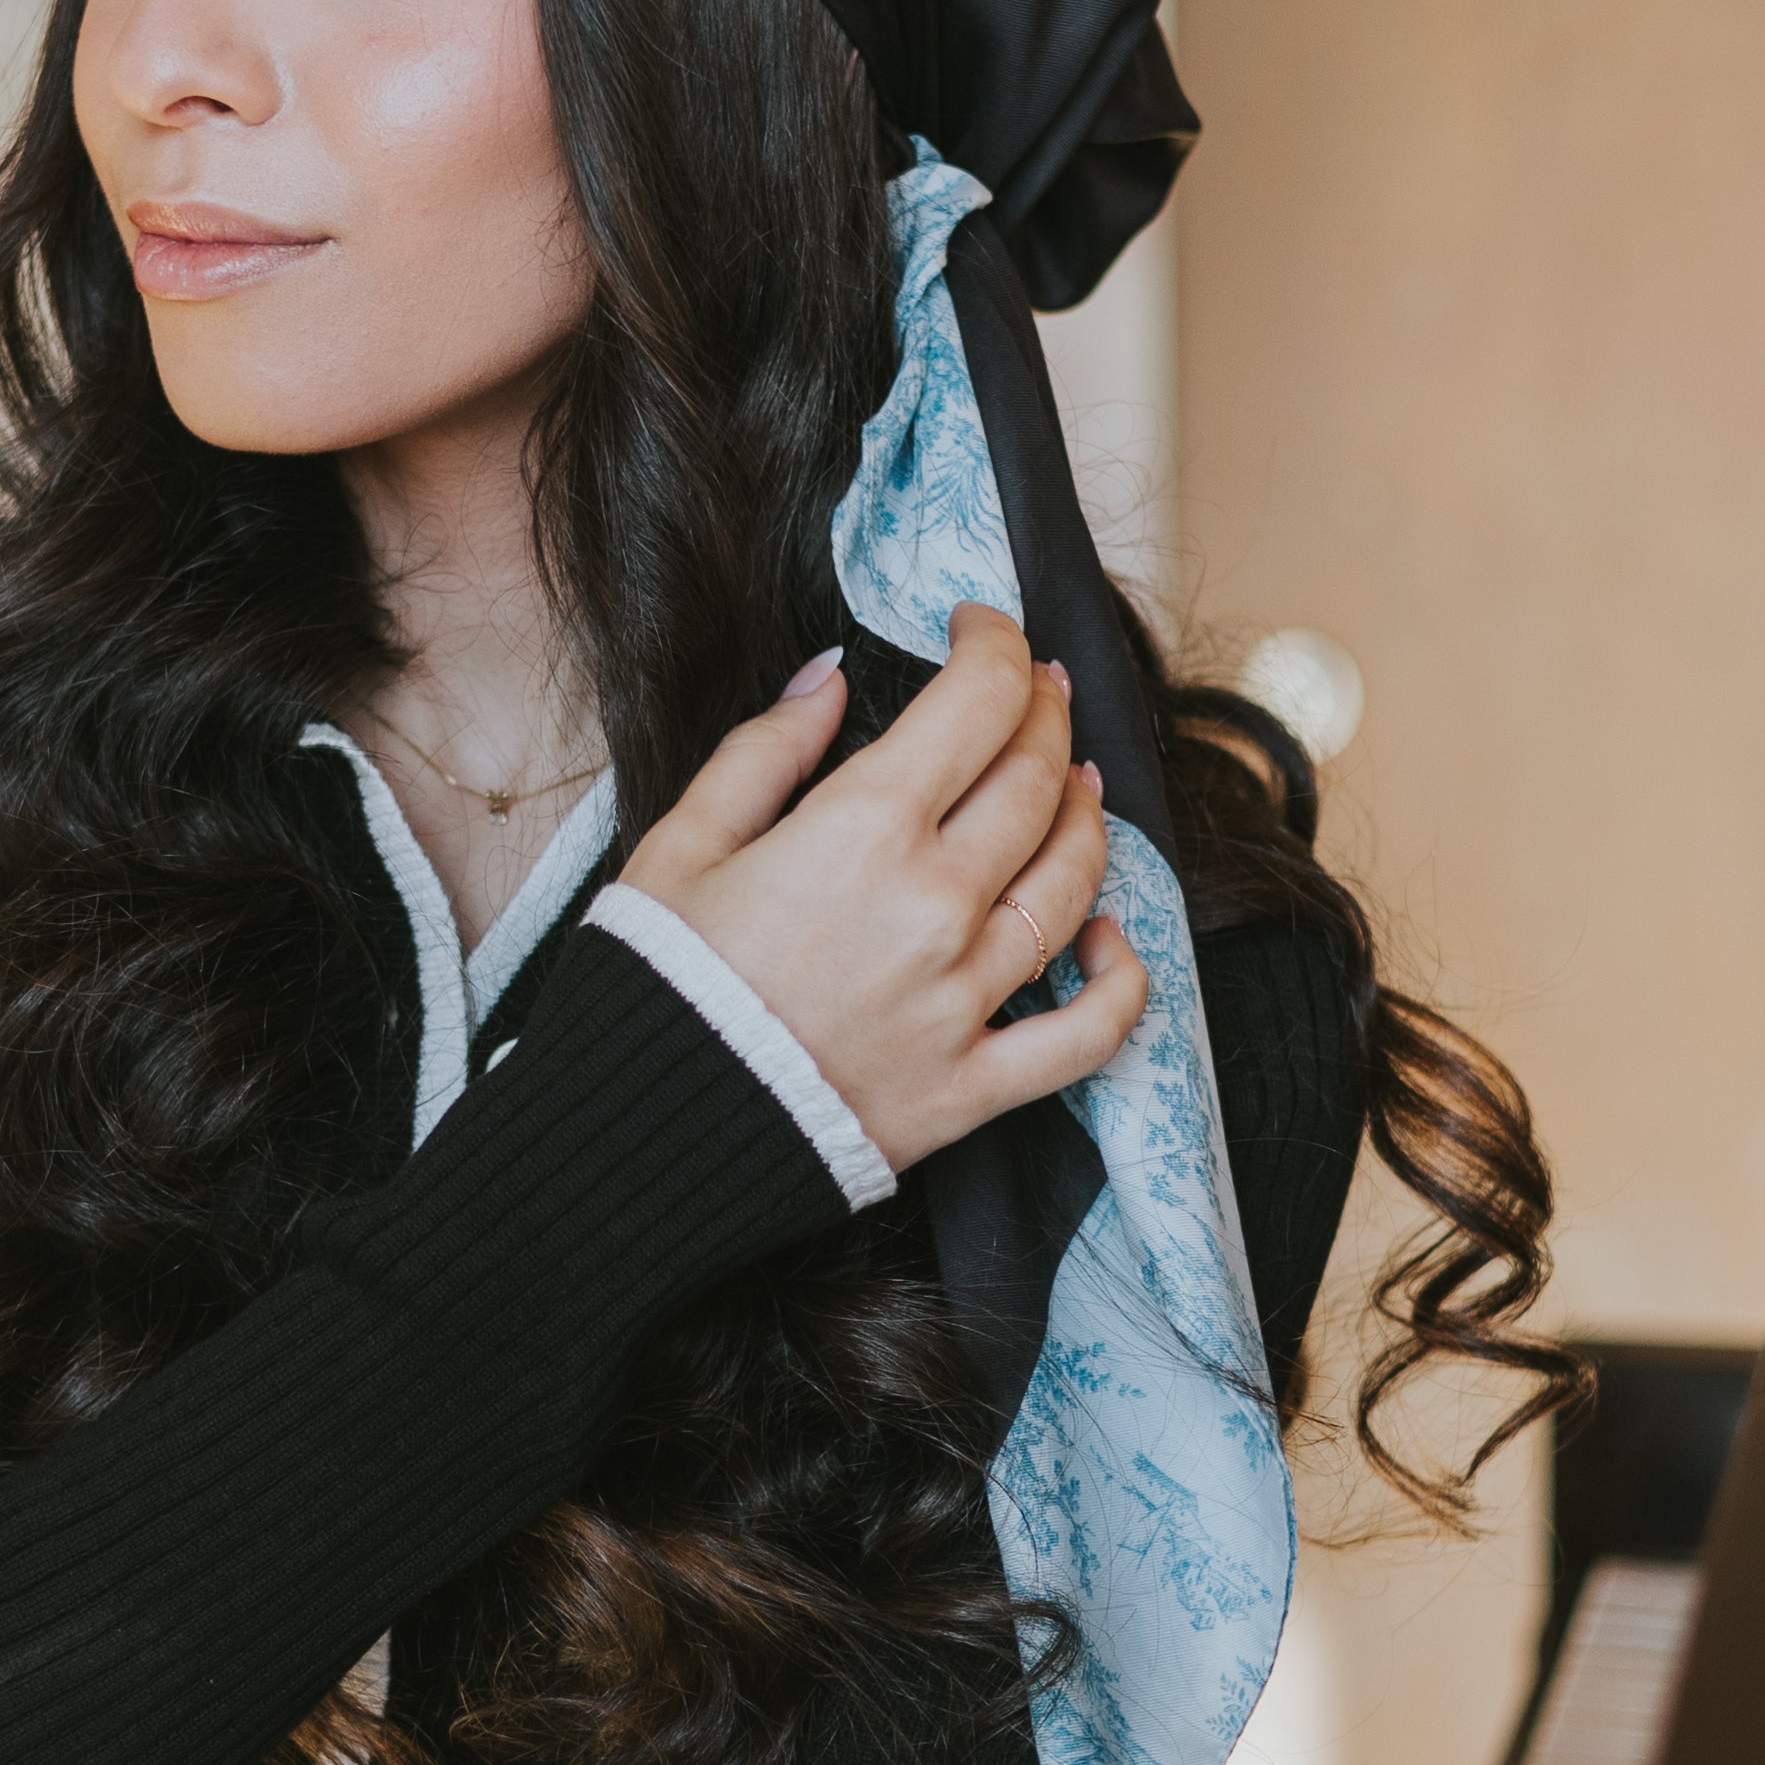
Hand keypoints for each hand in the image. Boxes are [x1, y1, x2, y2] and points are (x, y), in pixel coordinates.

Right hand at [619, 603, 1145, 1175]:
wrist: (645, 1135)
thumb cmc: (655, 982)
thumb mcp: (681, 843)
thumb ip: (765, 751)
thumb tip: (828, 677)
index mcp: (861, 830)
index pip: (977, 702)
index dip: (996, 644)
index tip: (982, 628)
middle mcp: (934, 905)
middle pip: (1037, 779)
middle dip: (1044, 713)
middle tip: (1037, 688)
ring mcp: (964, 999)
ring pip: (1074, 882)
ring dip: (1086, 815)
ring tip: (1077, 781)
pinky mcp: (974, 1085)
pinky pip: (1087, 1033)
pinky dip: (1119, 981)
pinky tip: (1109, 938)